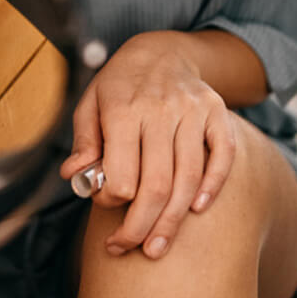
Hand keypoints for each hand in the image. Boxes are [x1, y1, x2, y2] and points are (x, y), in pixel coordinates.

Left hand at [59, 32, 236, 259]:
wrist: (161, 50)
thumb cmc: (120, 84)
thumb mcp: (91, 103)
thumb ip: (84, 141)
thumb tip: (74, 176)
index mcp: (123, 108)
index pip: (121, 175)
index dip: (111, 202)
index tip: (105, 207)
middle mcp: (160, 109)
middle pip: (156, 185)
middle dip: (140, 227)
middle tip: (129, 247)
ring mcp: (192, 111)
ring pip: (188, 178)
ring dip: (172, 220)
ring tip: (157, 245)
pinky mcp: (216, 113)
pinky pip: (222, 155)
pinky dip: (213, 185)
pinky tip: (197, 209)